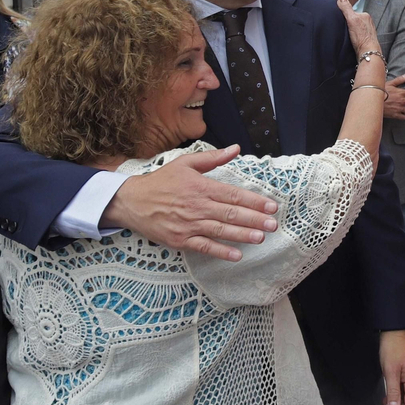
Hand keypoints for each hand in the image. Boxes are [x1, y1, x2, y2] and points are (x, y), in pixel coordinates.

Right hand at [102, 145, 280, 260]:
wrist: (131, 201)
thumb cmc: (160, 181)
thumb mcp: (185, 163)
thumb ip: (212, 158)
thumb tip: (236, 149)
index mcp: (201, 186)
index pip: (233, 194)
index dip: (254, 201)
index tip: (271, 206)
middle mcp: (197, 206)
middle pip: (231, 213)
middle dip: (255, 219)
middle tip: (273, 224)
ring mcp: (189, 224)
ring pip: (221, 230)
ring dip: (242, 235)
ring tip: (261, 237)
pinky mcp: (181, 239)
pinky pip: (204, 247)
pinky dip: (220, 251)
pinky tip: (236, 255)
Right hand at [337, 0, 378, 55]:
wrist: (368, 52)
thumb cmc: (361, 37)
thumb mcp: (351, 19)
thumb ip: (346, 7)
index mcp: (365, 15)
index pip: (351, 12)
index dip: (344, 16)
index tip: (340, 21)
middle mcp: (368, 22)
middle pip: (353, 20)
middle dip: (348, 23)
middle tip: (344, 29)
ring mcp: (368, 31)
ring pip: (355, 27)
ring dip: (351, 31)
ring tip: (348, 35)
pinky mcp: (366, 39)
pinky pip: (358, 35)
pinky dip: (354, 37)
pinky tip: (352, 40)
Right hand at [383, 74, 404, 119]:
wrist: (373, 101)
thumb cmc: (380, 92)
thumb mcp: (389, 83)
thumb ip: (399, 80)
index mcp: (402, 93)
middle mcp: (402, 101)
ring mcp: (399, 109)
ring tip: (403, 107)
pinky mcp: (395, 115)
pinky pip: (404, 117)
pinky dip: (402, 115)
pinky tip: (399, 112)